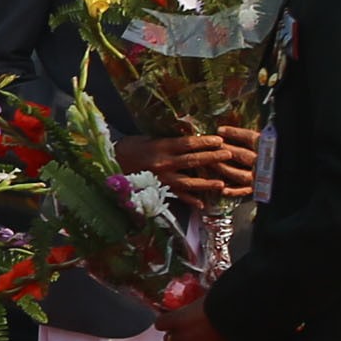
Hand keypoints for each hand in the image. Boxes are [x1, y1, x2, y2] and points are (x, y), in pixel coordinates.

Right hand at [115, 130, 252, 203]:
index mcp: (161, 147)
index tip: (219, 140)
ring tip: (221, 183)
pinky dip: (189, 200)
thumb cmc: (131, 147)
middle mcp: (163, 163)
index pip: (187, 144)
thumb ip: (167, 139)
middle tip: (228, 155)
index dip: (204, 142)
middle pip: (192, 161)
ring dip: (205, 183)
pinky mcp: (158, 189)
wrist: (112, 163)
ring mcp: (161, 179)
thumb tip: (188, 136)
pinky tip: (202, 204)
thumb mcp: (148, 137)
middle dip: (212, 158)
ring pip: (187, 182)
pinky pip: (176, 196)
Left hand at [156, 295, 236, 340]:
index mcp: (179, 318)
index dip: (165, 323)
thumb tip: (196, 302)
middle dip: (174, 338)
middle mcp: (184, 336)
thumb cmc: (224, 302)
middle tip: (182, 334)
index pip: (160, 324)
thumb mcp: (205, 298)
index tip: (169, 321)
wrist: (243, 315)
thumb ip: (195, 305)